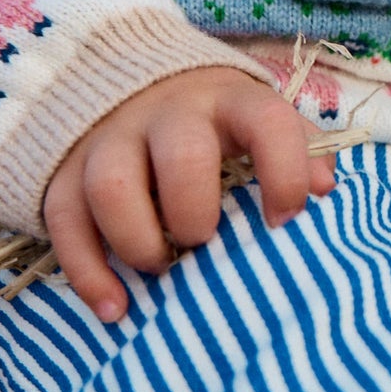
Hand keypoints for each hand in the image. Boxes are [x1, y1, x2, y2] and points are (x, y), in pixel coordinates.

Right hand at [43, 65, 335, 322]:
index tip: (285, 221)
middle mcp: (168, 112)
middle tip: (202, 241)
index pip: (267, 121)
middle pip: (183, 155)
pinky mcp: (64, 170)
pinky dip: (88, 273)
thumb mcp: (256, 122)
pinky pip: (65, 220)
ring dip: (139, 241)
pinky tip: (115, 308)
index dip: (284, 171)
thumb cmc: (212, 121)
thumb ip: (296, 150)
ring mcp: (110, 138)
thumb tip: (325, 190)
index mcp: (229, 99)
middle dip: (196, 212)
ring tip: (159, 268)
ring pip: (112, 186)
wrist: (127, 83)